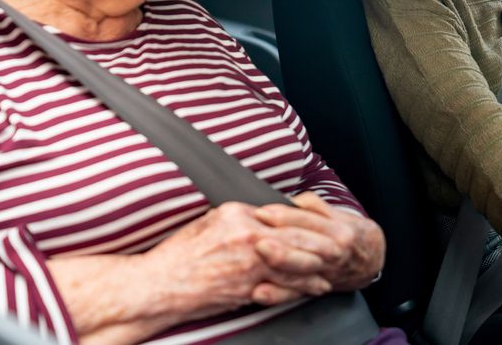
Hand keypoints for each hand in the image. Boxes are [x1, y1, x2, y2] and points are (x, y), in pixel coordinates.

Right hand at [141, 201, 332, 319]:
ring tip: (332, 267)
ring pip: (293, 263)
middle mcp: (247, 236)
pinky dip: (302, 287)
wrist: (161, 283)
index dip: (304, 220)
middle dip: (321, 242)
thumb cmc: (181, 252)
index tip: (319, 222)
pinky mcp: (247, 288)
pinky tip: (314, 286)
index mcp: (238, 214)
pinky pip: (282, 287)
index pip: (280, 214)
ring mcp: (249, 264)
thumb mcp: (210, 220)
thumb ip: (240, 215)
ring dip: (317, 266)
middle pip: (294, 237)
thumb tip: (263, 213)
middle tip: (341, 244)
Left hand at [254, 191, 385, 291]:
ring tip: (256, 260)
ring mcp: (325, 272)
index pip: (308, 221)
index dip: (285, 216)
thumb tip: (291, 199)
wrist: (372, 260)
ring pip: (300, 269)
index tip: (262, 213)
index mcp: (338, 230)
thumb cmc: (350, 232)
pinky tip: (260, 292)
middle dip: (280, 242)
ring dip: (277, 266)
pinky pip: (295, 292)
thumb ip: (314, 205)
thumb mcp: (338, 214)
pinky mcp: (317, 289)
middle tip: (256, 238)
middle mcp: (333, 252)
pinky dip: (278, 294)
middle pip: (304, 245)